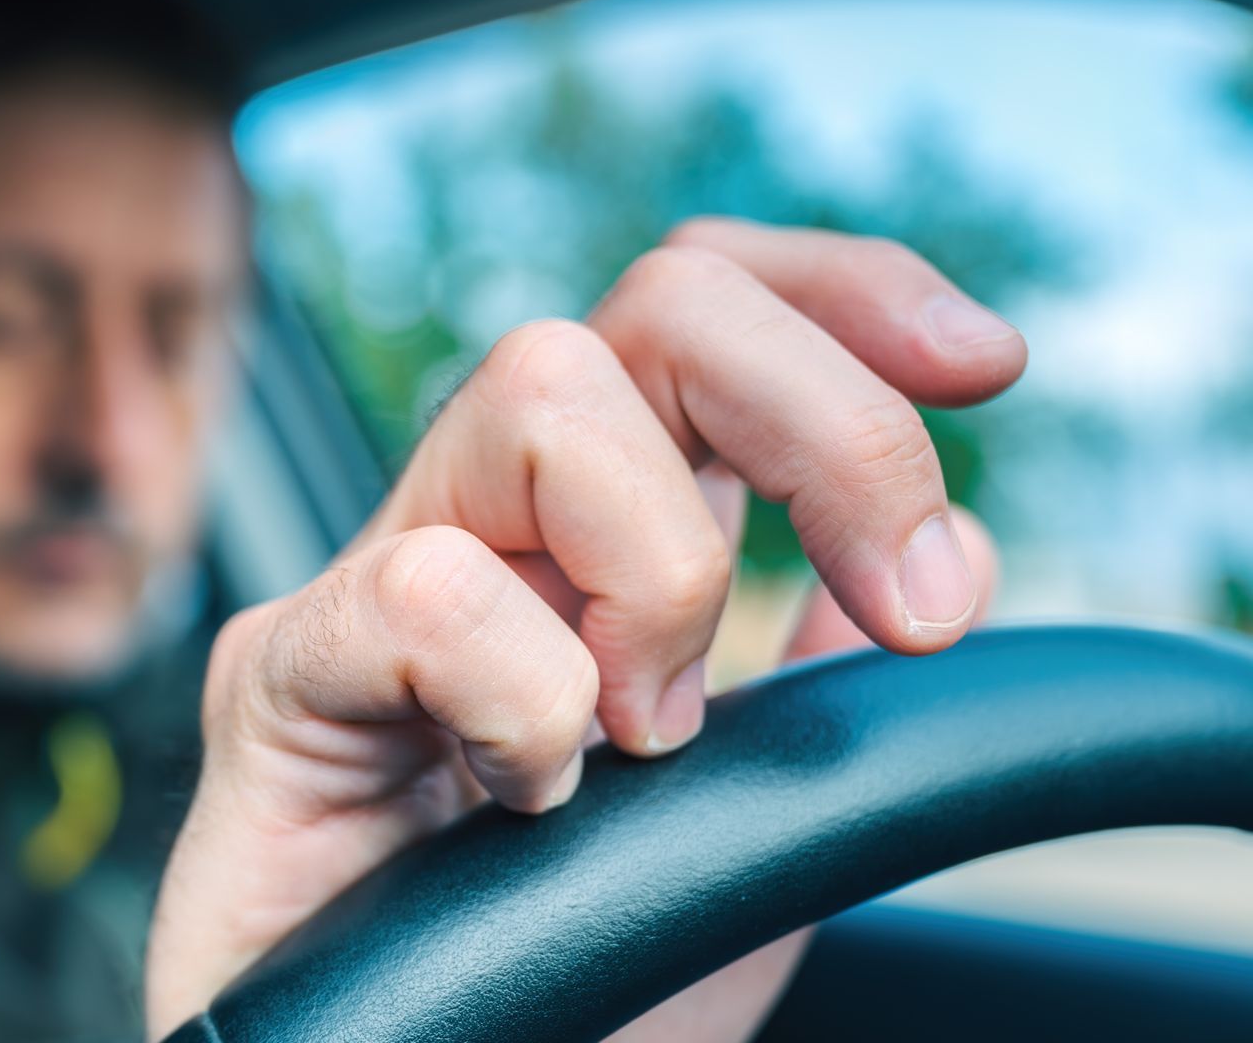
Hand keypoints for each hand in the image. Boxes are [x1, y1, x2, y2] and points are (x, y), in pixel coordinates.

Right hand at [145, 219, 1024, 1040]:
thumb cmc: (559, 993)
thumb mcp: (751, 819)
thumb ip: (816, 679)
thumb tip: (938, 552)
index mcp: (597, 539)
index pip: (700, 303)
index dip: (844, 291)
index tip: (984, 366)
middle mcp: (486, 525)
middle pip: (654, 302)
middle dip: (829, 422)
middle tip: (902, 606)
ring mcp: (374, 582)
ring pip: (539, 387)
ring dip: (661, 573)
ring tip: (647, 737)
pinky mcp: (279, 678)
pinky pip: (425, 586)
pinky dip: (528, 699)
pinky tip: (526, 799)